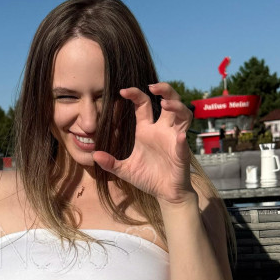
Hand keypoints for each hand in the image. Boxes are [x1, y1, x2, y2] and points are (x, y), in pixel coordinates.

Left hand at [93, 82, 194, 204]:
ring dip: (177, 107)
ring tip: (166, 104)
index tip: (122, 91)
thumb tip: (94, 155)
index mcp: (147, 130)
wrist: (164, 193)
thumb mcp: (124, 170)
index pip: (144, 104)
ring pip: (183, 115)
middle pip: (169, 101)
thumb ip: (110, 162)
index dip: (136, 94)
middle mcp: (162, 130)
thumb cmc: (147, 178)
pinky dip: (183, 138)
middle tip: (152, 86)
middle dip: (164, 90)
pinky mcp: (182, 153)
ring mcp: (174, 139)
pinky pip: (184, 142)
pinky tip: (180, 136)